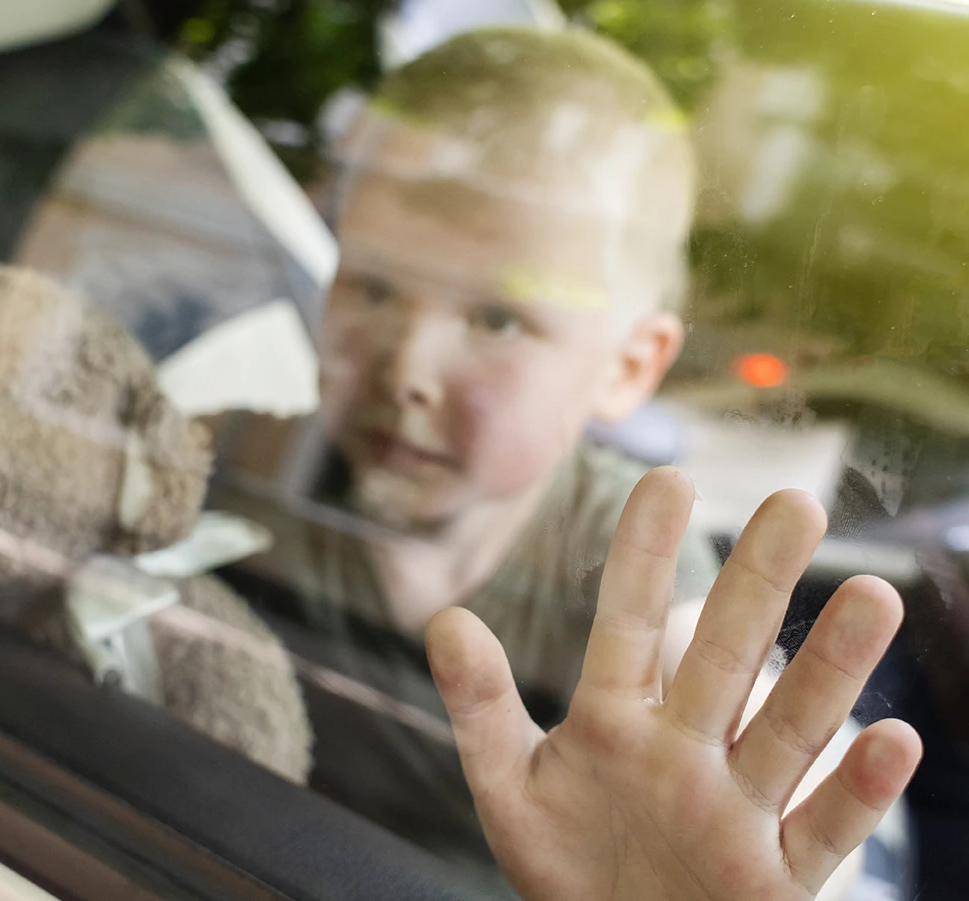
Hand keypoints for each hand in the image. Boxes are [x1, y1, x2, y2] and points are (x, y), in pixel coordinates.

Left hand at [426, 468, 921, 900]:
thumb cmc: (567, 865)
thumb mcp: (509, 786)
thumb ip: (480, 707)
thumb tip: (444, 618)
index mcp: (616, 721)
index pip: (628, 624)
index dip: (643, 556)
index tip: (667, 477)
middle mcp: (684, 750)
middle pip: (724, 657)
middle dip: (755, 584)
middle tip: (795, 503)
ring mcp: (734, 811)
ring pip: (788, 730)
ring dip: (830, 670)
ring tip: (870, 596)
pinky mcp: (773, 879)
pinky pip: (821, 832)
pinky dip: (856, 792)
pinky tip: (892, 739)